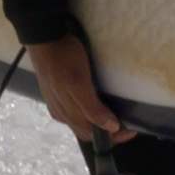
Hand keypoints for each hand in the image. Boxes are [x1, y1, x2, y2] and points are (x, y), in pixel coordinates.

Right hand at [27, 35, 132, 150]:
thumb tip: (110, 128)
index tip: (131, 129)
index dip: (113, 136)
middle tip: (126, 122)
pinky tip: (93, 103)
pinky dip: (87, 113)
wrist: (43, 38)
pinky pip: (72, 110)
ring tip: (113, 114)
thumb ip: (92, 108)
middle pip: (86, 130)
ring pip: (79, 122)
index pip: (93, 135)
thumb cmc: (63, 59)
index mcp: (67, 114)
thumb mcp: (79, 83)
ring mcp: (56, 103)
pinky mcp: (55, 92)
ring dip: (96, 123)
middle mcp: (61, 113)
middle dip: (106, 131)